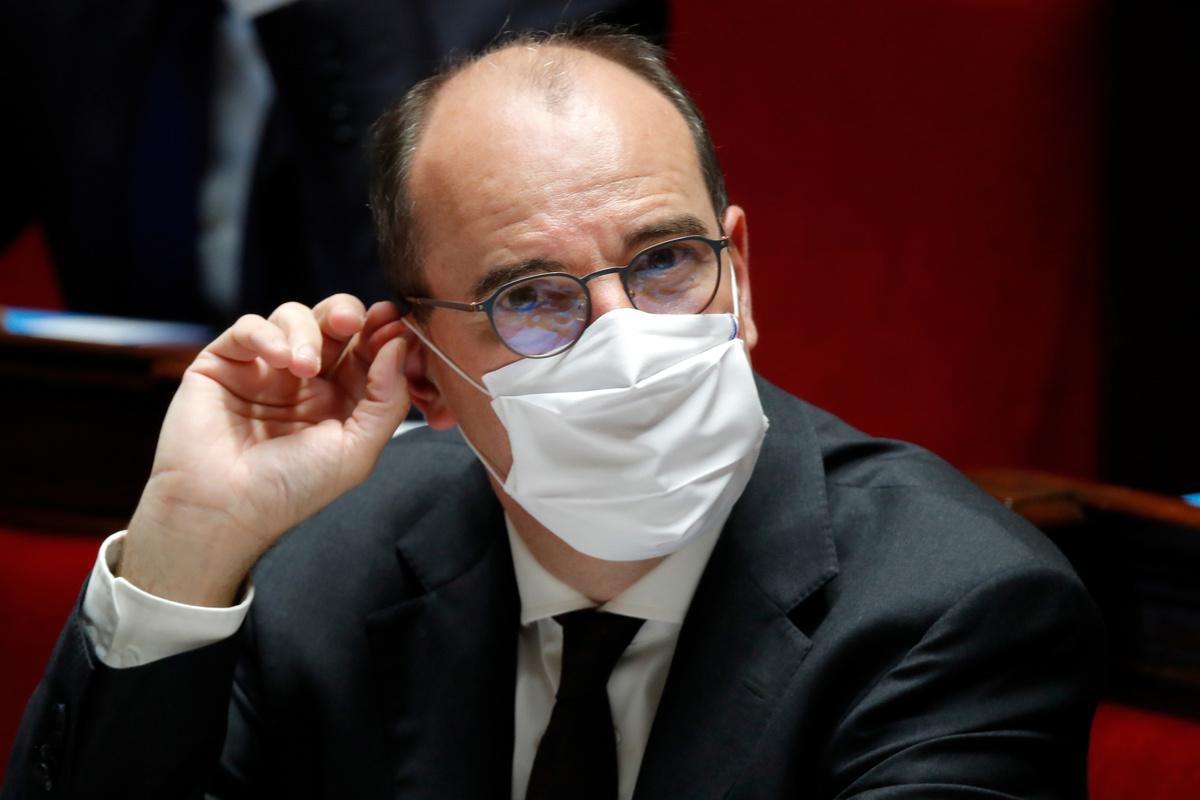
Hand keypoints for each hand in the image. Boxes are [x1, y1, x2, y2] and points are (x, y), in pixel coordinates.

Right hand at [119, 296, 410, 606]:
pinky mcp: (224, 362)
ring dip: (306, 332)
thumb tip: (399, 345)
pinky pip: (248, 327)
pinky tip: (277, 361)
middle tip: (354, 321)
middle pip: (333, 323)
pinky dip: (266, 335)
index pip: (367, 350)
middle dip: (348, 314)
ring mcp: (264, 369)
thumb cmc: (290, 489)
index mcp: (340, 399)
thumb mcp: (356, 450)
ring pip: (294, 317)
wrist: (222, 509)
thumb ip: (387, 399)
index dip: (381, 333)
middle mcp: (304, 380)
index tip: (394, 322)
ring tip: (304, 368)